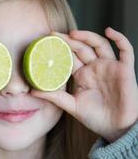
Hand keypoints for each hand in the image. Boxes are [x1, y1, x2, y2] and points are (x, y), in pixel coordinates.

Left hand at [31, 27, 137, 141]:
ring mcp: (109, 67)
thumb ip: (54, 97)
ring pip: (99, 45)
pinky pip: (125, 50)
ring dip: (88, 36)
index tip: (46, 41)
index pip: (70, 56)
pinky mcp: (125, 69)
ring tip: (73, 33)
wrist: (115, 128)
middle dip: (68, 40)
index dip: (60, 48)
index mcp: (81, 74)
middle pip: (81, 48)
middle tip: (53, 35)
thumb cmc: (94, 117)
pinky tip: (109, 31)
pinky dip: (120, 39)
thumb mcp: (71, 106)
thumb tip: (32, 92)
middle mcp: (94, 67)